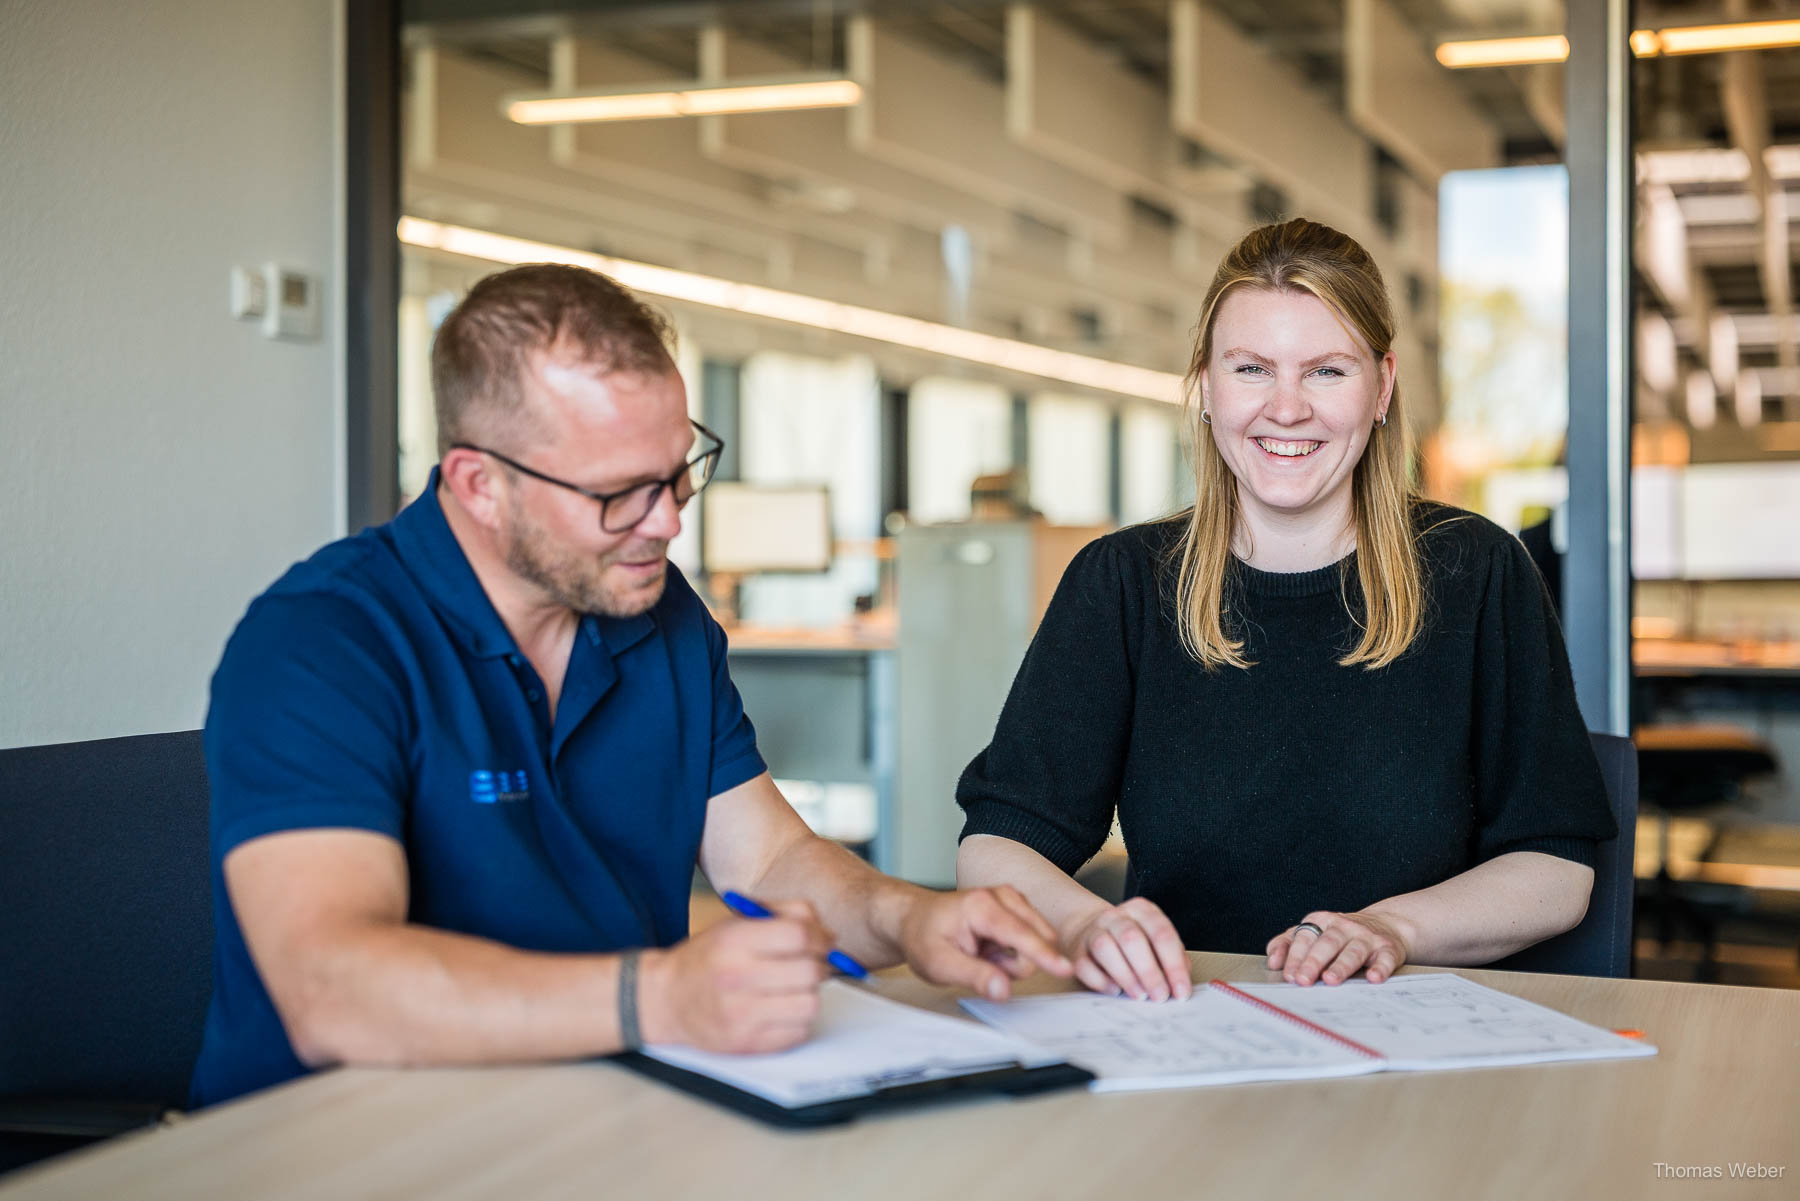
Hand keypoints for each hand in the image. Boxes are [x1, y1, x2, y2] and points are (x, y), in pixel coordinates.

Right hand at [637, 900, 831, 1052]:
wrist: (666, 1000)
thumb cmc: (707, 959)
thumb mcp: (736, 923)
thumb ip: (783, 915)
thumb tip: (827, 933)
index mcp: (733, 941)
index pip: (798, 935)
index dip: (819, 936)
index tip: (821, 940)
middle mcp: (736, 977)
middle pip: (809, 971)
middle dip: (818, 966)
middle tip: (810, 964)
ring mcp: (741, 1015)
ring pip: (810, 1004)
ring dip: (809, 995)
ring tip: (792, 989)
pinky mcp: (747, 1044)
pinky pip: (798, 1032)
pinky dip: (797, 1020)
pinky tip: (780, 1010)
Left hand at [895, 886, 1073, 1000]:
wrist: (915, 919)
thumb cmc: (924, 938)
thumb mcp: (939, 965)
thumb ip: (974, 977)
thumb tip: (1003, 990)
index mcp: (981, 906)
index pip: (1021, 934)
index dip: (1043, 955)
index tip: (1065, 969)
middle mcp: (1002, 896)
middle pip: (1033, 941)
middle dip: (1012, 964)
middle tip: (978, 962)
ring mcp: (1012, 899)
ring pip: (1034, 942)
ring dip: (1011, 960)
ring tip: (981, 955)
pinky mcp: (1016, 907)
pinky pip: (1030, 940)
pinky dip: (1011, 953)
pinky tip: (989, 950)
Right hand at [1064, 897, 1191, 1001]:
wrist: (1089, 928)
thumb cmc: (1130, 941)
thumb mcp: (1154, 940)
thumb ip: (1171, 958)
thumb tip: (1181, 983)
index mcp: (1141, 910)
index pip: (1161, 933)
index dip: (1173, 965)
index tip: (1181, 991)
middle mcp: (1115, 917)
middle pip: (1131, 939)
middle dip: (1149, 972)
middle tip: (1160, 996)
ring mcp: (1093, 932)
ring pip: (1105, 948)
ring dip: (1126, 976)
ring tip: (1140, 996)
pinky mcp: (1076, 951)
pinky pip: (1085, 966)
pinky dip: (1101, 981)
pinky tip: (1116, 990)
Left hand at [1266, 910, 1411, 985]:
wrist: (1386, 925)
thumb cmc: (1340, 935)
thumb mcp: (1313, 933)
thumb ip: (1287, 944)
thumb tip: (1273, 962)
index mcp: (1321, 921)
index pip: (1305, 937)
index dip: (1295, 956)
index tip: (1288, 975)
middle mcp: (1344, 927)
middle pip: (1327, 943)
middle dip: (1313, 961)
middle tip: (1303, 980)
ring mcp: (1366, 937)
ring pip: (1352, 951)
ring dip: (1341, 966)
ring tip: (1330, 980)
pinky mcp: (1388, 949)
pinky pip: (1385, 958)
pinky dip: (1380, 968)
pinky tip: (1374, 978)